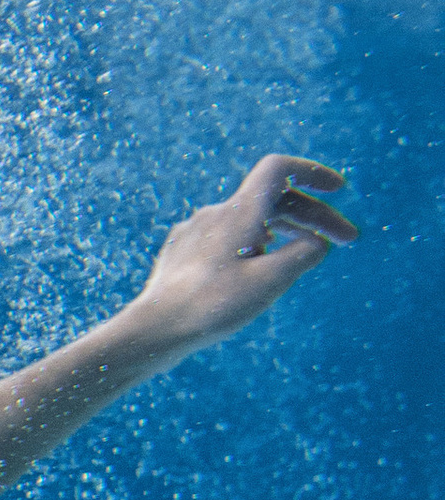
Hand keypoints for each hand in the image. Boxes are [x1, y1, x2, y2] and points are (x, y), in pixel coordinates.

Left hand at [130, 154, 357, 356]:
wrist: (154, 330)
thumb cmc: (210, 308)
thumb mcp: (269, 283)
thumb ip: (302, 255)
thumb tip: (317, 241)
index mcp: (238, 214)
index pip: (278, 170)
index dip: (311, 172)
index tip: (339, 189)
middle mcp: (215, 214)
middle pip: (272, 199)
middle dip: (313, 215)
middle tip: (347, 241)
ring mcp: (196, 231)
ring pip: (251, 219)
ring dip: (287, 230)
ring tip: (311, 254)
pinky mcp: (184, 251)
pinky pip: (228, 237)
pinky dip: (257, 243)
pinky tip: (262, 266)